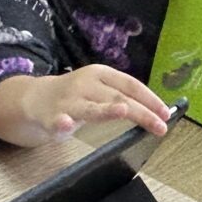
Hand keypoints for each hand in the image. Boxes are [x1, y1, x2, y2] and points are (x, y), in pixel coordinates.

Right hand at [28, 65, 172, 139]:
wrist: (35, 98)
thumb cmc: (76, 96)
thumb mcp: (100, 90)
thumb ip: (123, 97)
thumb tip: (157, 111)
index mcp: (100, 74)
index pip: (130, 84)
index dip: (150, 98)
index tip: (166, 113)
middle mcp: (85, 84)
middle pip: (118, 98)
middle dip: (141, 113)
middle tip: (160, 127)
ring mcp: (68, 100)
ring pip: (90, 108)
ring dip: (106, 110)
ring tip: (121, 111)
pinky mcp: (50, 117)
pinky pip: (57, 122)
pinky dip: (61, 123)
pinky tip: (65, 125)